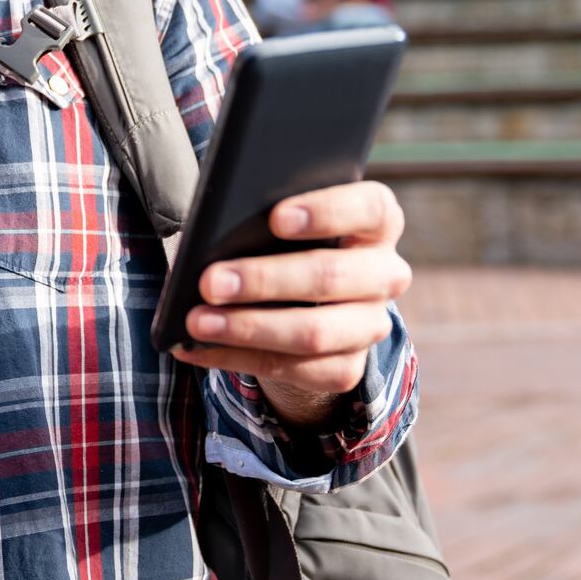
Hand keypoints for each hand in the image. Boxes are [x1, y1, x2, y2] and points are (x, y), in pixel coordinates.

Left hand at [169, 181, 409, 426]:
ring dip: (247, 328)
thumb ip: (264, 215)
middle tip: (209, 281)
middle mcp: (385, 274)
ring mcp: (371, 325)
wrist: (304, 296)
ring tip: (197, 322)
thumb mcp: (280, 218)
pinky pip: (291, 370)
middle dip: (264, 280)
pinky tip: (195, 348)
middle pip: (331, 276)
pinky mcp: (348, 368)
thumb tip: (214, 233)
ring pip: (313, 333)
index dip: (326, 213)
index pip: (370, 210)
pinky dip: (235, 358)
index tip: (276, 218)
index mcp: (378, 222)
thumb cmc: (283, 239)